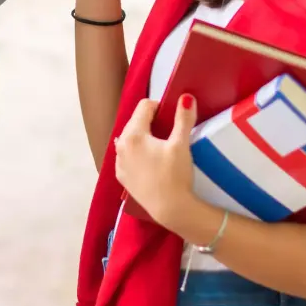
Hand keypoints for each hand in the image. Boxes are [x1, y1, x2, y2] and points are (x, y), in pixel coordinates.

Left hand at [114, 93, 197, 226]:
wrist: (170, 209)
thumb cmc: (175, 175)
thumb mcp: (181, 144)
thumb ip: (183, 118)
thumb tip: (186, 97)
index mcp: (133, 134)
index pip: (144, 106)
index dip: (160, 107)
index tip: (172, 116)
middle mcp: (120, 146)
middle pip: (135, 122)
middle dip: (151, 121)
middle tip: (168, 131)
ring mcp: (119, 162)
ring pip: (130, 139)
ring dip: (143, 137)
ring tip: (160, 147)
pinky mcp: (122, 176)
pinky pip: (127, 156)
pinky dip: (137, 153)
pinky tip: (150, 161)